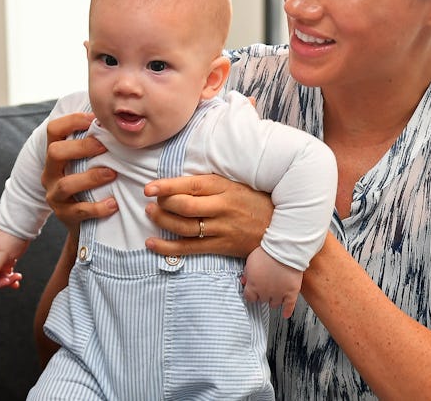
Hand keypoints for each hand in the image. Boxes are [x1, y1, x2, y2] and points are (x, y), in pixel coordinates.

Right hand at [42, 112, 117, 230]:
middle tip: (105, 146)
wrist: (82, 223)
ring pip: (66, 184)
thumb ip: (95, 142)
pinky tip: (114, 203)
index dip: (72, 121)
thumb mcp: (86, 162)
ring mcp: (54, 195)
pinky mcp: (64, 215)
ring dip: (91, 177)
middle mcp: (50, 173)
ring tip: (113, 174)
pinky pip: (79, 210)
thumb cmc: (89, 183)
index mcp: (55, 155)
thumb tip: (117, 118)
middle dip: (81, 147)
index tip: (95, 119)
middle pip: (55, 152)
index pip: (54, 130)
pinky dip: (98, 207)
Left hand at [143, 174, 272, 257]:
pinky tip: (152, 243)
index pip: (191, 185)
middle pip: (184, 207)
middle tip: (150, 202)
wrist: (281, 227)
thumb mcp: (235, 184)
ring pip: (184, 227)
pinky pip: (190, 249)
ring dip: (162, 222)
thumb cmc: (255, 201)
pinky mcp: (222, 246)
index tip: (149, 188)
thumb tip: (179, 181)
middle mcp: (222, 207)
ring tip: (150, 215)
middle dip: (162, 204)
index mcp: (224, 187)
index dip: (167, 186)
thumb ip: (210, 184)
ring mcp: (222, 229)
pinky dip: (168, 247)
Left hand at [242, 246, 301, 317]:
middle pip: (262, 300)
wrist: (284, 250)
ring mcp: (279, 294)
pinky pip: (289, 306)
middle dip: (263, 294)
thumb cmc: (267, 253)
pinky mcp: (291, 292)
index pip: (249, 298)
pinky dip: (287, 311)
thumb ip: (247, 273)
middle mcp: (265, 292)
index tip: (253, 293)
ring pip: (274, 304)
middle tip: (266, 288)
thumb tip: (244, 281)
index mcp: (253, 286)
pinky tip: (286, 314)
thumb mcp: (250, 261)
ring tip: (275, 295)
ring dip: (274, 300)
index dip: (251, 294)